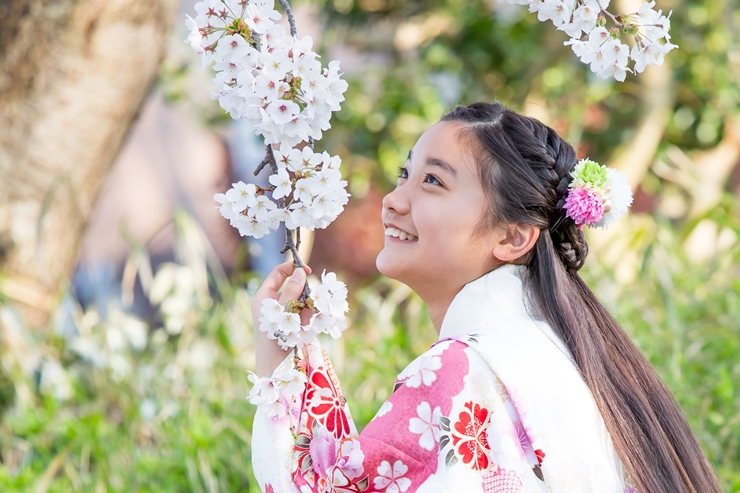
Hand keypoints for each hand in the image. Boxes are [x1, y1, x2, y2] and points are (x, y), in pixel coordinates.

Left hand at [251, 260, 311, 376]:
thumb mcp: (283, 309)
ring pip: (302, 300)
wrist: (276, 367)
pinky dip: (308, 318)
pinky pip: (304, 314)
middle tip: (310, 302)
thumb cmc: (275, 337)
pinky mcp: (293, 324)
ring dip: (308, 308)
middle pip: (293, 287)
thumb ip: (292, 289)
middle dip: (304, 293)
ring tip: (304, 322)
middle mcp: (273, 303)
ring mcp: (283, 314)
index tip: (308, 270)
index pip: (278, 273)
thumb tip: (301, 272)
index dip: (292, 269)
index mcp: (264, 296)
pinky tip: (306, 329)